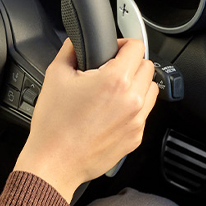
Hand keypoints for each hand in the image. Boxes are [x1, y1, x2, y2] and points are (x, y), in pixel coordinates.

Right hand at [14, 37, 157, 200]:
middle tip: (110, 71)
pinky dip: (133, 108)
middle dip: (130, 64)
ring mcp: (137, 120)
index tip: (113, 50)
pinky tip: (111, 112)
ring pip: (151, 90)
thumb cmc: (53, 126)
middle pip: (147, 67)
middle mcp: (131, 99)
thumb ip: (69, 51)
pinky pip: (144, 113)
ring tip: (114, 91)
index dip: (122, 43)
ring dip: (137, 85)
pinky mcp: (136, 137)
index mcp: (115, 81)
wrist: (54, 163)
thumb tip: (75, 42)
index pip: (136, 47)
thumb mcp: (55, 77)